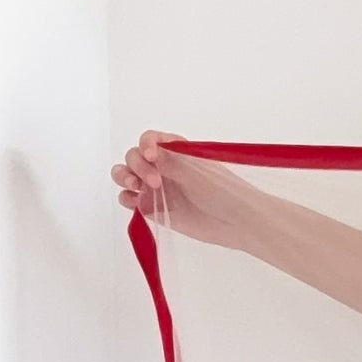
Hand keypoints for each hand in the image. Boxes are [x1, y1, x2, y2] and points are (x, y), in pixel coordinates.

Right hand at [111, 132, 261, 247]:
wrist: (237, 221)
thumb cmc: (223, 191)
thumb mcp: (196, 171)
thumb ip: (169, 161)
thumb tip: (146, 153)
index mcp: (174, 151)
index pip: (149, 139)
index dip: (146, 144)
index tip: (152, 156)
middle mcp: (163, 167)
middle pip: (134, 157)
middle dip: (137, 165)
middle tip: (155, 182)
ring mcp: (157, 188)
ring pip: (126, 176)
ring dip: (123, 177)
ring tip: (134, 186)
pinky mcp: (156, 209)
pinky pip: (131, 201)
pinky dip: (127, 199)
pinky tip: (134, 201)